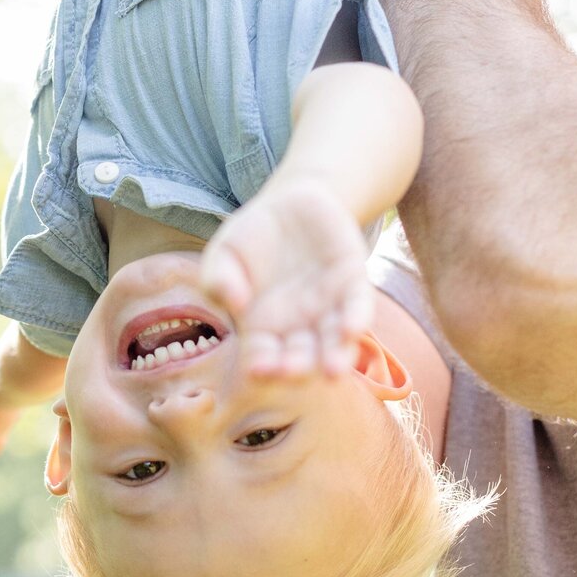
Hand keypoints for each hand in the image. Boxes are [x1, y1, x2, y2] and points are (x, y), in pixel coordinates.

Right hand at [200, 175, 372, 380]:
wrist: (289, 206)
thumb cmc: (249, 238)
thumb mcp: (224, 253)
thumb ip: (219, 277)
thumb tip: (233, 302)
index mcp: (263, 328)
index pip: (264, 355)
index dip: (262, 365)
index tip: (258, 370)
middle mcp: (299, 326)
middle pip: (302, 357)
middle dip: (298, 367)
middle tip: (291, 370)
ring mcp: (329, 308)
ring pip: (336, 341)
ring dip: (335, 356)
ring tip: (332, 370)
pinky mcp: (353, 284)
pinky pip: (358, 306)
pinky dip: (356, 318)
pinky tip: (352, 328)